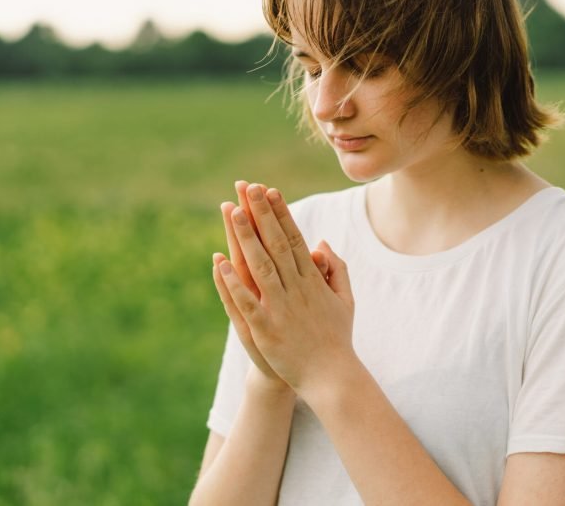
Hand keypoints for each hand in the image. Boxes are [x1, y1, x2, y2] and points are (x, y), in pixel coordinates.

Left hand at [215, 184, 355, 394]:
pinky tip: (219, 262)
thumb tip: (322, 243)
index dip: (281, 214)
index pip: (294, 239)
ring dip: (246, 238)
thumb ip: (336, 270)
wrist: (332, 377)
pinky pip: (246, 302)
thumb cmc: (337, 338)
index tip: (271, 190)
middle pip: (275, 244)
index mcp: (313, 281)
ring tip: (232, 211)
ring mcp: (280, 309)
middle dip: (262, 214)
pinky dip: (232, 282)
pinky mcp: (266, 329)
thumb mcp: (344, 300)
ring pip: (260, 266)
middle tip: (249, 187)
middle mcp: (296, 289)